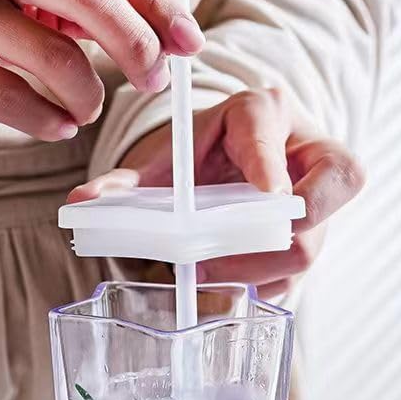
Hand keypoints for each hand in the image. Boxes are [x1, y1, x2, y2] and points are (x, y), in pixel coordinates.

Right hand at [0, 0, 204, 140]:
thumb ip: (87, 4)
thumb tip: (167, 39)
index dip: (153, 3)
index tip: (189, 42)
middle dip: (134, 45)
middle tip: (154, 81)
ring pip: (52, 55)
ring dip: (88, 97)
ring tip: (86, 109)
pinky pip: (12, 98)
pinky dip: (48, 121)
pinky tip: (57, 125)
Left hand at [68, 88, 364, 297]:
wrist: (232, 156)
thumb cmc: (200, 152)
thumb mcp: (166, 158)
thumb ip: (127, 182)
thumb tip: (82, 203)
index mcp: (264, 113)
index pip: (274, 135)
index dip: (272, 166)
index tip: (267, 199)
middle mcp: (304, 152)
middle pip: (312, 205)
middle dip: (263, 243)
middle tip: (212, 257)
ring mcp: (318, 198)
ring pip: (310, 246)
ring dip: (255, 271)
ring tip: (208, 273)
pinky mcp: (318, 233)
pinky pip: (300, 273)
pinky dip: (260, 285)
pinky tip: (229, 282)